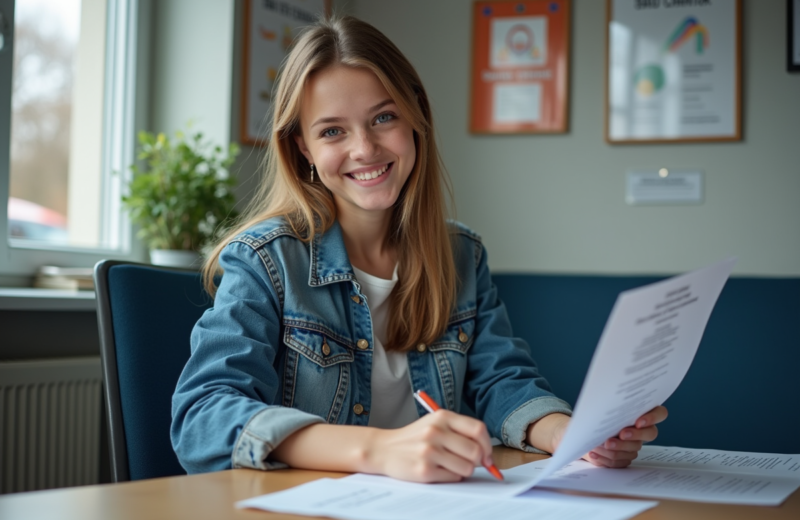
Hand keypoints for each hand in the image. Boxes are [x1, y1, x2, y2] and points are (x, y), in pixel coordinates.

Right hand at [365, 410, 493, 482]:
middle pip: (475, 451)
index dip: (487, 445)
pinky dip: (451, 476)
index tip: (487, 455)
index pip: (478, 429)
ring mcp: (429, 451)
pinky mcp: (424, 470)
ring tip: (451, 465)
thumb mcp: (435, 424)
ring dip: (464, 470)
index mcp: (442, 417)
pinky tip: (439, 470)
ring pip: (467, 467)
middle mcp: (435, 432)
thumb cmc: (415, 438)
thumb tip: (487, 454)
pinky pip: (453, 477)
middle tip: (471, 463)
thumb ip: (459, 432)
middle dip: (478, 461)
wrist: (384, 449)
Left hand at [582, 406, 668, 467]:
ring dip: (619, 447)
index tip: (638, 422)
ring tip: (603, 444)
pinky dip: (606, 457)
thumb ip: (612, 404)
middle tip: (622, 435)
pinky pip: (621, 460)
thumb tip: (608, 401)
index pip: (660, 413)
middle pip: (651, 433)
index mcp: (642, 411)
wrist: (585, 430)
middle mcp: (643, 428)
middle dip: (636, 434)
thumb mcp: (603, 405)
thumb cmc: (596, 413)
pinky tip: (594, 453)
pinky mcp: (626, 456)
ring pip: (635, 448)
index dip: (653, 418)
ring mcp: (636, 443)